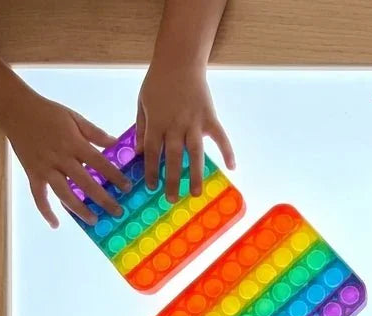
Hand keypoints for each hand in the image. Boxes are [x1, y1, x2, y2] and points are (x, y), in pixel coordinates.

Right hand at [3, 92, 129, 227]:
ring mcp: (45, 168)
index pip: (100, 163)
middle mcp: (61, 158)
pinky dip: (45, 210)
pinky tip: (55, 224)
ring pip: (64, 193)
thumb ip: (95, 133)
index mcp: (74, 143)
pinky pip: (38, 196)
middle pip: (85, 183)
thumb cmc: (48, 112)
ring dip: (79, 209)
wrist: (14, 108)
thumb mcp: (74, 117)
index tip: (127, 189)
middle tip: (117, 212)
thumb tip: (115, 143)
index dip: (115, 177)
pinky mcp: (32, 173)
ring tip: (94, 220)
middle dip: (103, 199)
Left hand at [135, 61, 234, 201]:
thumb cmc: (158, 81)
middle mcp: (175, 126)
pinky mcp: (210, 118)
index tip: (151, 187)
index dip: (151, 170)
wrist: (179, 61)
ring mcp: (194, 123)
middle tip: (171, 199)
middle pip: (173, 158)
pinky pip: (220, 137)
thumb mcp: (142, 102)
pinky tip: (232, 167)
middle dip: (172, 180)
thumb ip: (142, 127)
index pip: (152, 152)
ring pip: (195, 154)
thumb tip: (140, 151)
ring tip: (195, 193)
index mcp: (157, 122)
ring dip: (195, 175)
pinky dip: (227, 151)